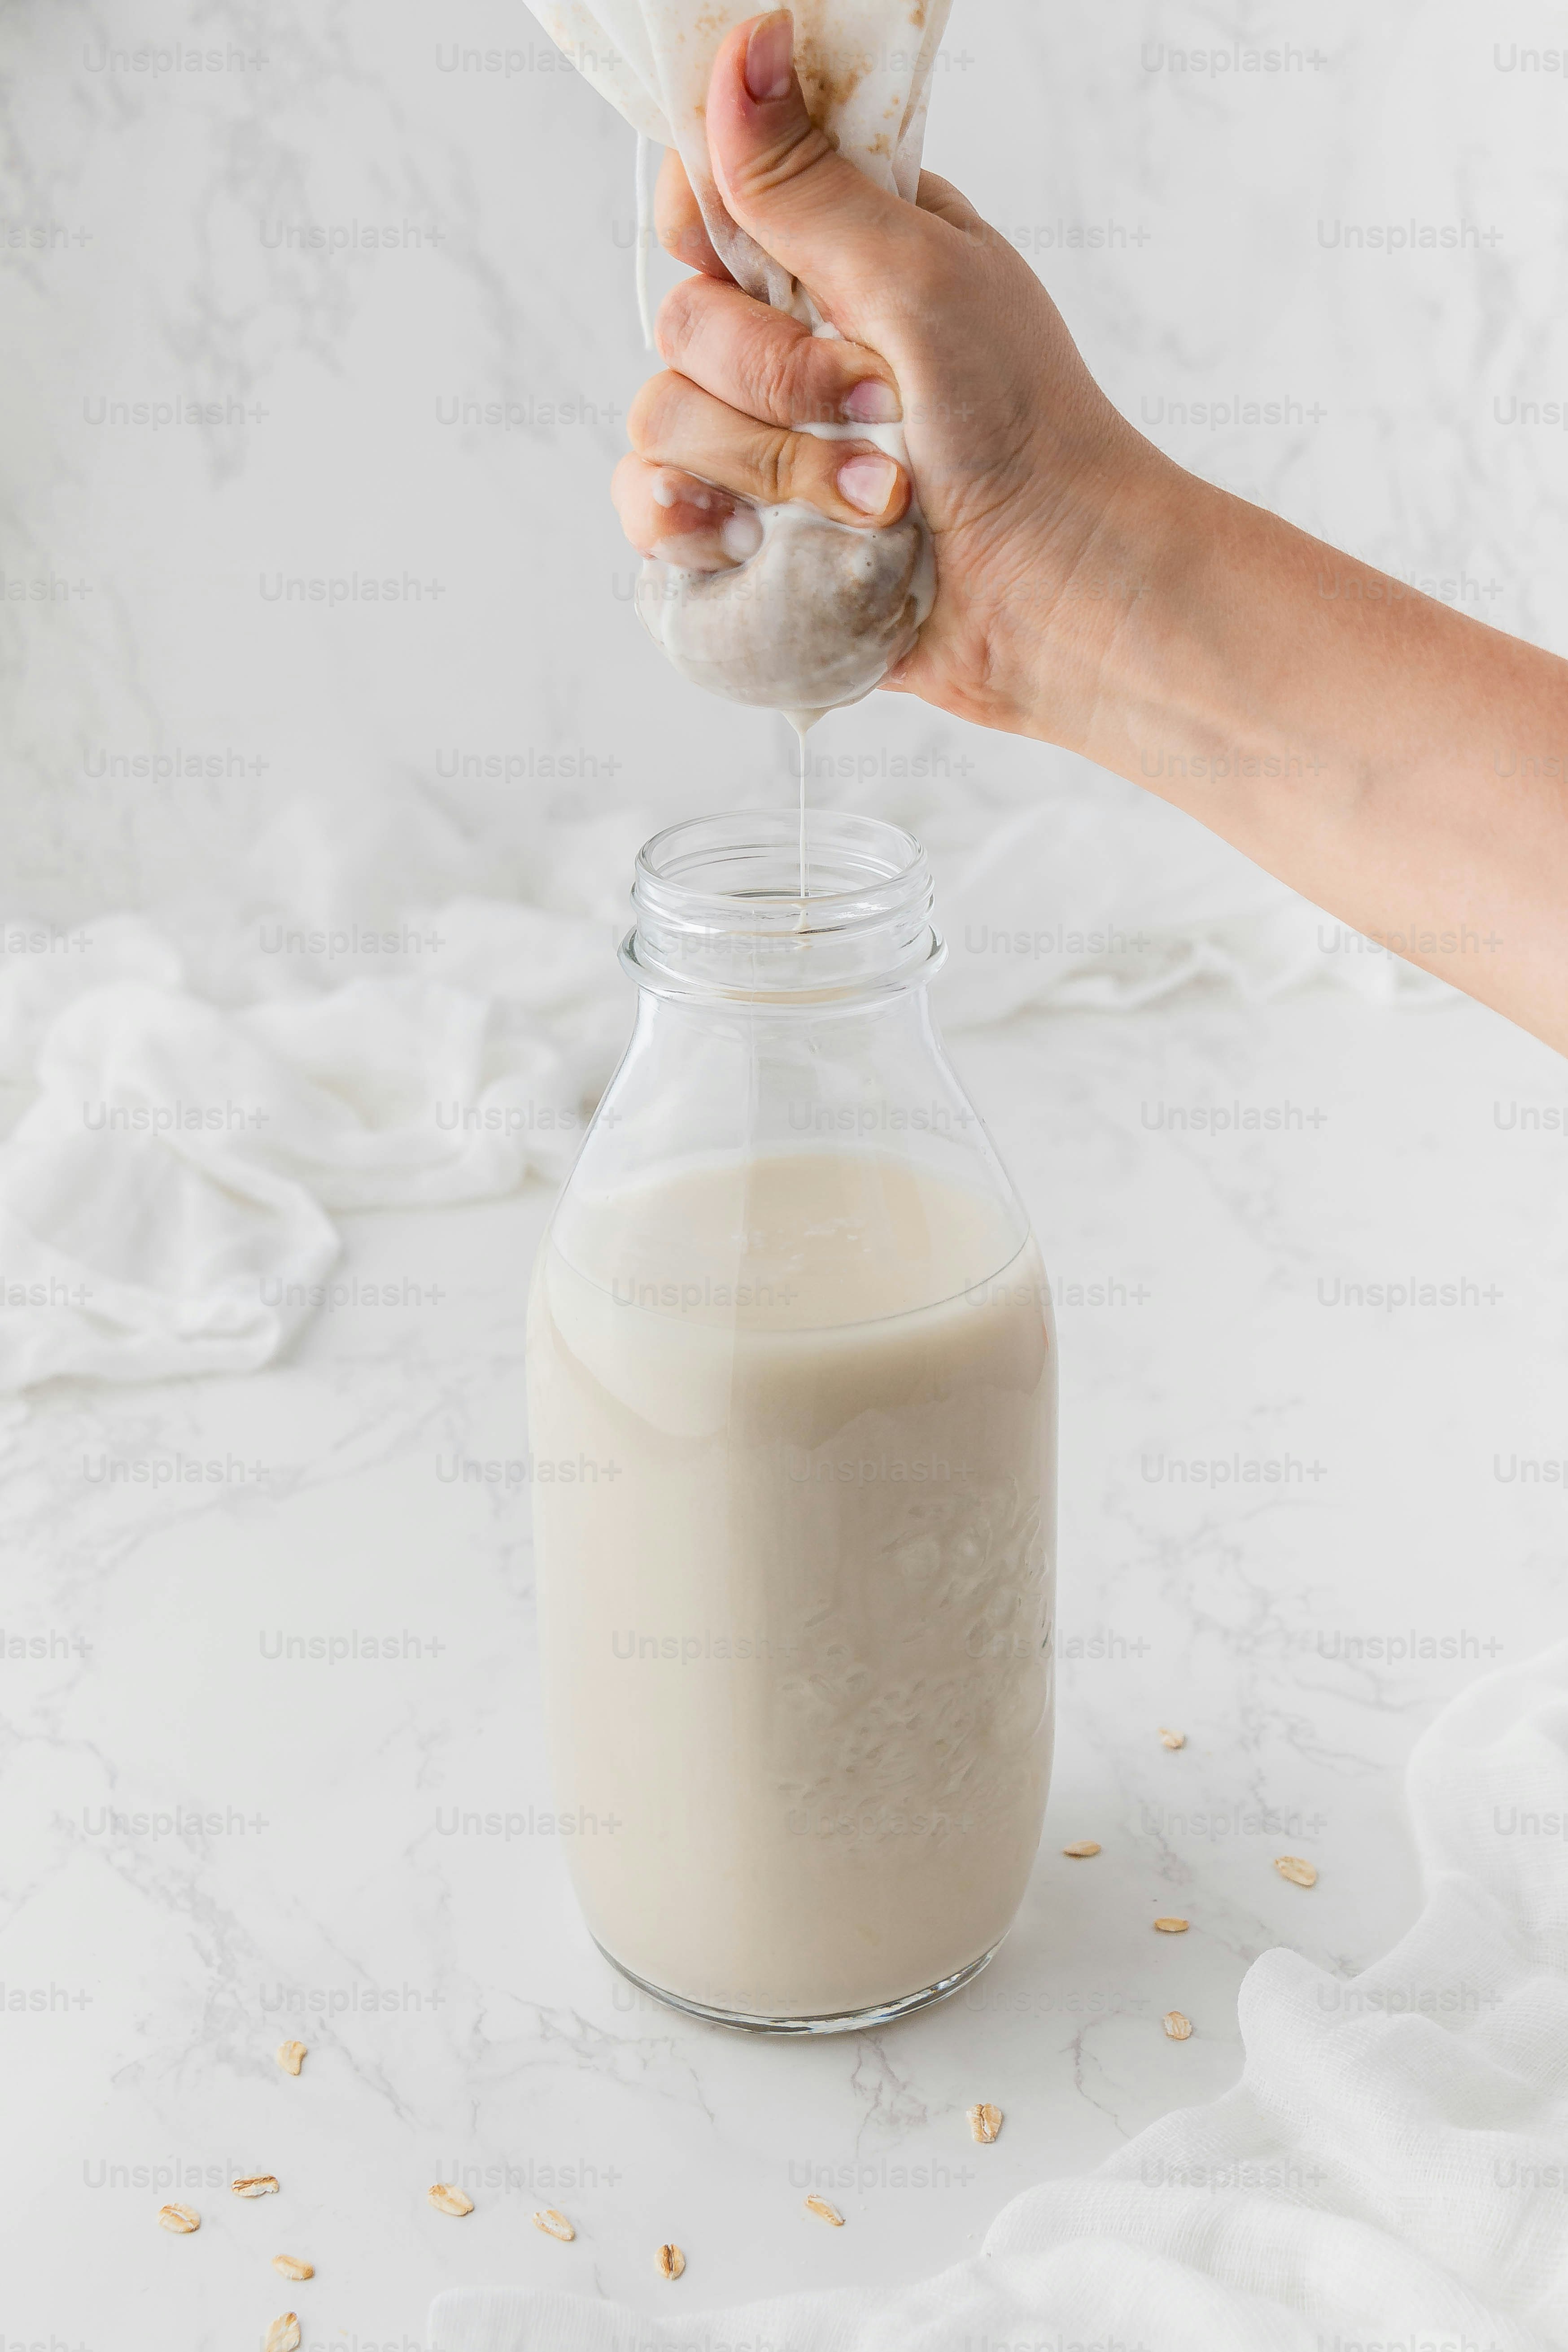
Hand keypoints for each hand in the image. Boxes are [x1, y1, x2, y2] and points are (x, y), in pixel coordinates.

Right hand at [611, 8, 1175, 743]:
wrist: (1054, 596)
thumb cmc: (1023, 431)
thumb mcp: (920, 280)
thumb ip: (811, 185)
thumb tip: (743, 42)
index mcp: (839, 252)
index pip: (707, 198)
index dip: (709, 224)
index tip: (766, 265)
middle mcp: (788, 340)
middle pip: (680, 318)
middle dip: (775, 377)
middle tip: (881, 409)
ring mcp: (759, 443)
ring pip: (662, 417)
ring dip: (770, 467)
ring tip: (873, 503)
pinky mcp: (743, 536)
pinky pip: (649, 508)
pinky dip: (687, 526)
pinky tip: (749, 544)